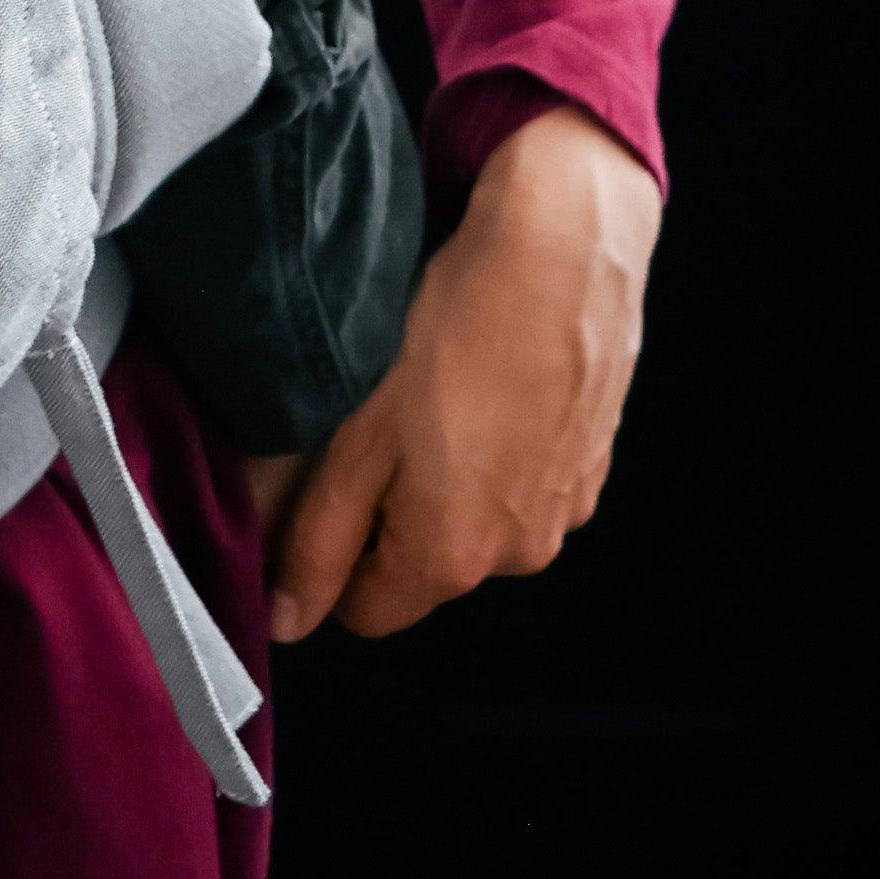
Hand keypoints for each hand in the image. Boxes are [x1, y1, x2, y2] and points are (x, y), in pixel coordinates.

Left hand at [244, 101, 658, 642]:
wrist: (559, 256)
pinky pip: (525, 483)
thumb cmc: (448, 335)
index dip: (328, 560)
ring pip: (477, 522)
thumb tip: (288, 622)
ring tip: (437, 393)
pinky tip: (486, 384)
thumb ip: (317, 542)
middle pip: (423, 567)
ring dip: (450, 481)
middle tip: (377, 423)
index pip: (365, 612)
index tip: (321, 492)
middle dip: (390, 514)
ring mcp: (564, 512)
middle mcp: (518, 556)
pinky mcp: (592, 466)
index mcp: (450, 558)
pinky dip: (499, 451)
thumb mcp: (353, 439)